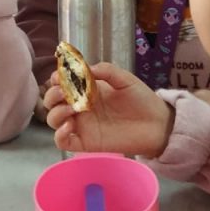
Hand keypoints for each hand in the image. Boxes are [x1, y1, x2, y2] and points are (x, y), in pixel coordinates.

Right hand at [44, 61, 173, 157]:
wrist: (157, 124)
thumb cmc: (141, 100)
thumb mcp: (124, 79)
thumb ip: (105, 70)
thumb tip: (84, 67)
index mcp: (86, 89)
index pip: (61, 82)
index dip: (56, 78)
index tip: (60, 76)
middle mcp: (79, 106)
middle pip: (52, 101)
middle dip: (52, 94)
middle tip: (65, 92)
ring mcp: (81, 125)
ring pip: (53, 119)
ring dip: (56, 112)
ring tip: (73, 108)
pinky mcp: (85, 143)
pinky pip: (62, 141)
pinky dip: (59, 134)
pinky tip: (70, 126)